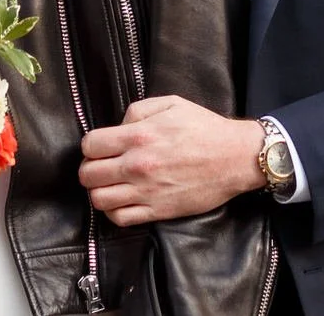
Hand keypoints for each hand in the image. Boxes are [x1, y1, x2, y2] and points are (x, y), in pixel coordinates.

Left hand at [79, 96, 264, 224]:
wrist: (235, 158)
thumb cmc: (205, 129)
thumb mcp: (171, 104)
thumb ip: (137, 110)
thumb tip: (118, 126)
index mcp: (138, 136)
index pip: (90, 145)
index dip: (90, 146)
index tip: (99, 147)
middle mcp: (138, 165)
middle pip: (88, 174)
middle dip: (89, 169)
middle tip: (101, 166)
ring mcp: (147, 191)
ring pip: (99, 200)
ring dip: (98, 192)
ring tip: (109, 185)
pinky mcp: (158, 211)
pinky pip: (121, 219)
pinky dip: (113, 212)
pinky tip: (121, 201)